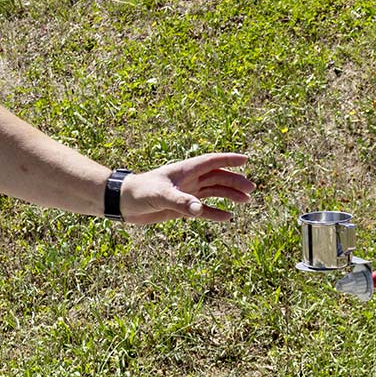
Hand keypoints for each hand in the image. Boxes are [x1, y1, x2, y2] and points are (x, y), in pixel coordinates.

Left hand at [119, 154, 255, 223]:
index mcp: (185, 170)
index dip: (229, 160)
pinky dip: (215, 212)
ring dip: (229, 195)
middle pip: (217, 177)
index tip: (246, 160)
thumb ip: (181, 202)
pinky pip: (204, 209)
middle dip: (234, 181)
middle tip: (251, 189)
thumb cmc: (140, 192)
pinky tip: (227, 217)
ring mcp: (186, 193)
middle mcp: (188, 180)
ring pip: (213, 192)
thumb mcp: (161, 196)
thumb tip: (199, 210)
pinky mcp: (182, 207)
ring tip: (246, 200)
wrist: (123, 203)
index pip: (211, 162)